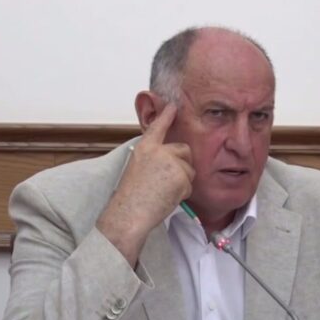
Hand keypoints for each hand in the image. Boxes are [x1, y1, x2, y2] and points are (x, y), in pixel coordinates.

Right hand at [96, 104, 193, 265]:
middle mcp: (159, 151)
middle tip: (165, 181)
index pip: (158, 127)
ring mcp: (172, 162)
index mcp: (145, 147)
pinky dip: (182, 193)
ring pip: (189, 169)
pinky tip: (166, 198)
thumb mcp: (137, 169)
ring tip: (162, 192)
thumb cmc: (130, 198)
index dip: (166, 115)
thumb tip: (170, 159)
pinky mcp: (182, 176)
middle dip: (181, 164)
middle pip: (184, 150)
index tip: (173, 106)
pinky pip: (190, 184)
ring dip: (181, 181)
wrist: (129, 213)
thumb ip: (152, 159)